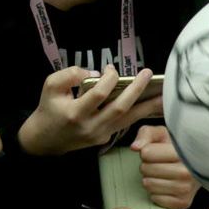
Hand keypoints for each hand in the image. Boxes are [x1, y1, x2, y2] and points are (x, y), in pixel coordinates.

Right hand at [18, 65, 162, 155]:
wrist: (45, 140)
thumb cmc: (48, 109)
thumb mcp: (50, 86)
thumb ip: (69, 75)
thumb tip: (95, 72)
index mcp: (75, 113)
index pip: (98, 94)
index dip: (108, 79)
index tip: (111, 68)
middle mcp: (91, 126)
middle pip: (120, 108)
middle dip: (136, 90)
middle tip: (148, 73)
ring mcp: (100, 135)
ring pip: (128, 119)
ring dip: (147, 106)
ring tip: (163, 93)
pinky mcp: (106, 138)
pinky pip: (126, 124)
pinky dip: (140, 113)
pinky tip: (152, 105)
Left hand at [131, 125, 200, 208]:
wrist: (196, 166)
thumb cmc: (174, 149)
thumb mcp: (161, 134)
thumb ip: (146, 134)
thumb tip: (135, 147)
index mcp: (183, 153)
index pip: (146, 153)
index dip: (147, 151)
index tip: (157, 152)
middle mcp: (187, 172)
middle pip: (145, 169)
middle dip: (147, 165)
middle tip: (159, 164)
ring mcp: (186, 189)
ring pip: (148, 184)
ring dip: (150, 179)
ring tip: (162, 174)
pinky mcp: (183, 203)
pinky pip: (155, 198)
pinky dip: (156, 193)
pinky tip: (166, 186)